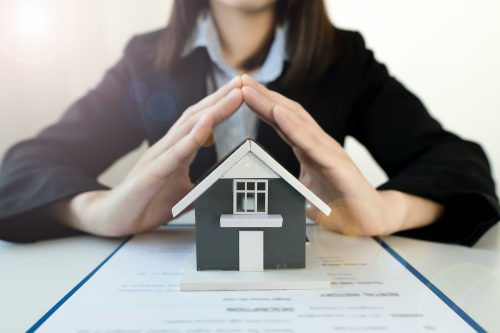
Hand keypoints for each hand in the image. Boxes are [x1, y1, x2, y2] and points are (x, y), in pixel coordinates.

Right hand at [52, 76, 243, 236]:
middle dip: (222, 98)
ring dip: (214, 110)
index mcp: (176, 151)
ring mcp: (158, 158)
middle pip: (197, 116)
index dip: (221, 106)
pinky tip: (207, 124)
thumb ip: (205, 185)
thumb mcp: (186, 195)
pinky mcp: (151, 174)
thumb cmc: (148, 202)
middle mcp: (168, 148)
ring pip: (188, 128)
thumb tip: (229, 183)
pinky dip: (193, 137)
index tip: (242, 92)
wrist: (114, 218)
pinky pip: (175, 153)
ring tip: (234, 95)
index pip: (201, 122)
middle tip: (243, 81)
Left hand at [241, 74, 441, 235]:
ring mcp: (329, 151)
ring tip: (250, 90)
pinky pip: (312, 143)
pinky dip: (293, 127)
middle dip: (262, 96)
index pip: (281, 122)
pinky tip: (278, 113)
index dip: (262, 106)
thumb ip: (285, 184)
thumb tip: (262, 186)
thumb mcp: (304, 193)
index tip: (240, 92)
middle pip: (287, 114)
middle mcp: (318, 144)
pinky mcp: (338, 164)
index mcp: (308, 149)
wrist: (372, 220)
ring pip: (296, 123)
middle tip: (240, 79)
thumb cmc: (340, 204)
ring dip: (271, 104)